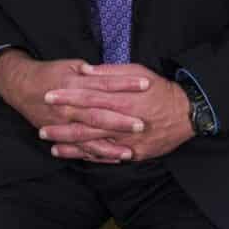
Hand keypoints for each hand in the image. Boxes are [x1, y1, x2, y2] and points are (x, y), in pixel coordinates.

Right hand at [0, 51, 145, 160]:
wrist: (21, 86)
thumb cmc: (50, 73)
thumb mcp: (70, 65)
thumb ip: (91, 71)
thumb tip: (111, 72)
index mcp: (75, 84)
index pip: (105, 84)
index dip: (126, 85)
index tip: (146, 85)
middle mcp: (69, 106)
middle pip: (98, 114)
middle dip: (120, 122)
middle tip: (142, 125)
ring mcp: (63, 123)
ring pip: (89, 138)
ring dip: (109, 147)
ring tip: (129, 152)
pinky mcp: (59, 135)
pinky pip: (79, 149)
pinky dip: (96, 155)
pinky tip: (112, 159)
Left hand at [40, 62, 193, 162]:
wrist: (187, 113)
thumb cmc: (159, 88)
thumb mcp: (136, 71)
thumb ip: (109, 73)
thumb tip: (86, 71)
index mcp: (120, 99)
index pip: (87, 97)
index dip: (66, 98)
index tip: (48, 96)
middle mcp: (121, 122)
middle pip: (86, 125)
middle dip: (62, 127)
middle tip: (41, 128)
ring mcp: (127, 141)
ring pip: (94, 145)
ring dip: (72, 146)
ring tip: (52, 145)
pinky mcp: (134, 153)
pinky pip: (109, 156)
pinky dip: (91, 157)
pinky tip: (76, 157)